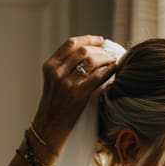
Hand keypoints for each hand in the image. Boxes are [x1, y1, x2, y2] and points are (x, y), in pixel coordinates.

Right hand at [31, 35, 117, 153]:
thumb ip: (65, 66)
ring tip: (113, 60)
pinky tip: (114, 69)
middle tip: (109, 52)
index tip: (100, 40)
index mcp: (50, 65)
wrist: (50, 126)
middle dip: (100, 49)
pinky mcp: (78, 94)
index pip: (71, 44)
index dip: (88, 39)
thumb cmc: (55, 104)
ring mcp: (67, 83)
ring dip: (105, 58)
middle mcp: (57, 72)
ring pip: (91, 60)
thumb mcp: (53, 81)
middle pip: (83, 50)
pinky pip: (98, 76)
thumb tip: (90, 52)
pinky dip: (109, 70)